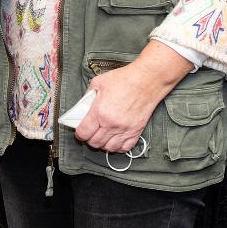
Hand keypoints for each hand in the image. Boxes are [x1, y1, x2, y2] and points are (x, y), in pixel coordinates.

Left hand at [73, 42, 193, 152]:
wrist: (147, 80)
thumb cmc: (124, 79)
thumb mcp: (98, 83)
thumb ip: (88, 96)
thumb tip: (83, 107)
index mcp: (99, 112)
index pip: (84, 133)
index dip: (79, 134)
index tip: (80, 132)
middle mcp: (111, 124)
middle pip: (95, 143)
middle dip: (90, 139)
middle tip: (90, 133)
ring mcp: (125, 129)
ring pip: (109, 148)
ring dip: (103, 144)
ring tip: (102, 136)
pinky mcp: (136, 131)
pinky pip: (125, 148)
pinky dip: (118, 146)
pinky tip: (115, 139)